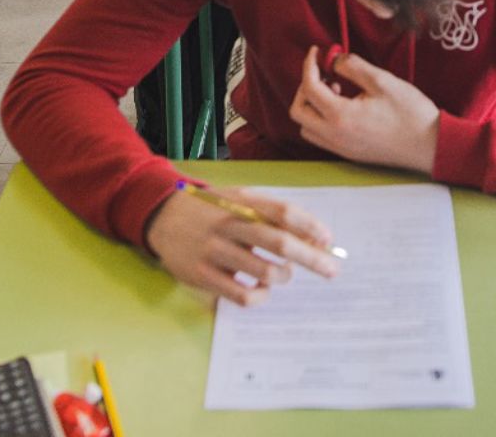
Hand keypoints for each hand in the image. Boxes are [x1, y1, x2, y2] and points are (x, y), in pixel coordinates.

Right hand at [143, 185, 338, 305]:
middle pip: (281, 242)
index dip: (311, 227)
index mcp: (242, 203)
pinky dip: (260, 296)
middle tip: (332, 270)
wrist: (163, 216)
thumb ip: (271, 213)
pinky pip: (242, 295)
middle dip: (313, 258)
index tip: (328, 240)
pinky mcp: (203, 275)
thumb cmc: (212, 210)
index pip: (284, 212)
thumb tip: (313, 237)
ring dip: (284, 276)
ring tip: (283, 274)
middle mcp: (230, 225)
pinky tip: (260, 289)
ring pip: (265, 272)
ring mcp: (216, 251)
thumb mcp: (238, 200)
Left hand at [289, 48, 439, 173]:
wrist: (430, 146)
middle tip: (324, 73)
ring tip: (336, 90)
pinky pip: (321, 137)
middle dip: (305, 88)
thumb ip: (353, 66)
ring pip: (307, 127)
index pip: (309, 88)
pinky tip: (344, 106)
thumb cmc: (410, 113)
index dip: (309, 65)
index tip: (317, 52)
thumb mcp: (382, 81)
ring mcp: (341, 148)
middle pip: (298, 111)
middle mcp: (335, 136)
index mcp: (340, 116)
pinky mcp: (349, 153)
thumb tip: (334, 60)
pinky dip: (322, 119)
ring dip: (313, 106)